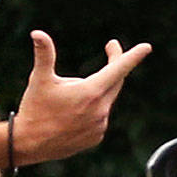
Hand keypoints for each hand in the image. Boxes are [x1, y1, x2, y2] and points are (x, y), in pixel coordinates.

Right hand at [14, 31, 151, 164]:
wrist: (29, 144)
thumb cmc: (34, 108)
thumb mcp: (39, 79)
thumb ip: (44, 54)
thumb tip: (37, 32)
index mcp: (91, 92)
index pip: (119, 69)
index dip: (133, 56)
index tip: (147, 47)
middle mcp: (100, 109)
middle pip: (116, 81)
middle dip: (115, 64)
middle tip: (111, 47)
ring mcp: (100, 126)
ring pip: (105, 99)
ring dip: (96, 90)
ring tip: (69, 96)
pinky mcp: (96, 137)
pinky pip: (100, 116)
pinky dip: (93, 108)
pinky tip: (72, 114)